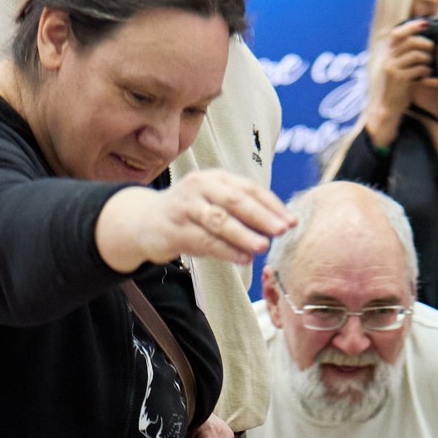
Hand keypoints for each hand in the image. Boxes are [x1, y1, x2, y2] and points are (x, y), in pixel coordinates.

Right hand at [97, 169, 289, 274]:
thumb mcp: (215, 202)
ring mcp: (186, 207)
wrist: (145, 220)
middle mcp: (200, 187)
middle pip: (235, 200)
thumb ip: (242, 210)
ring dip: (244, 234)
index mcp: (216, 178)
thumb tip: (279, 225)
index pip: (249, 188)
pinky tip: (243, 258)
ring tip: (263, 247)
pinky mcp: (175, 228)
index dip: (272, 205)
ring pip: (219, 220)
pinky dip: (226, 251)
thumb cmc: (191, 213)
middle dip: (261, 216)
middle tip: (282, 231)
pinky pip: (205, 241)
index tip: (291, 221)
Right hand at [363, 21, 435, 145]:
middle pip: (410, 42)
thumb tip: (424, 42)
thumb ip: (405, 56)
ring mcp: (392, 68)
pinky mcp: (399, 79)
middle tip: (433, 49)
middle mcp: (387, 59)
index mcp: (387, 54)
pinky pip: (418, 68)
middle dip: (425, 43)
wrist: (387, 108)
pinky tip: (427, 75)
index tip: (425, 24)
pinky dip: (426, 70)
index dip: (411, 26)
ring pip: (415, 54)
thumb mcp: (397, 69)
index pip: (397, 33)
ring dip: (427, 58)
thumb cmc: (397, 88)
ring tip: (430, 64)